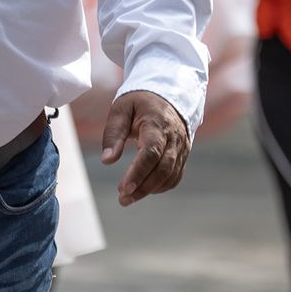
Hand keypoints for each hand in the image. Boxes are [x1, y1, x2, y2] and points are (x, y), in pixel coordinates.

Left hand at [101, 89, 189, 206]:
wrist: (167, 92)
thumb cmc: (140, 101)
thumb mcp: (121, 109)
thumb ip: (113, 134)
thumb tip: (107, 160)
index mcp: (158, 123)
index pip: (151, 152)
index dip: (138, 173)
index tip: (124, 189)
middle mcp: (174, 136)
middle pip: (163, 168)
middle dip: (143, 187)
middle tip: (123, 199)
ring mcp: (181, 146)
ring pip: (170, 175)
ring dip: (150, 189)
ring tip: (128, 196)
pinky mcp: (183, 154)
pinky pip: (175, 175)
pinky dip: (161, 186)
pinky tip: (144, 188)